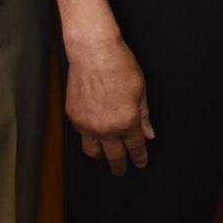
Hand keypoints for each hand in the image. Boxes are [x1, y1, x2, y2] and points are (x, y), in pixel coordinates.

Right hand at [65, 35, 154, 174]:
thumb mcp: (141, 90)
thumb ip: (144, 115)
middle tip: (122, 170)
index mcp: (126, 122)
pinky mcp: (73, 117)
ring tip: (106, 157)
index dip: (139, 157)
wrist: (93, 52)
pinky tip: (94, 137)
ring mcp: (87, 125)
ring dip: (101, 157)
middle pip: (114, 156)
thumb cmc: (119, 66)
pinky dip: (89, 139)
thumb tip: (148, 133)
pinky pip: (81, 136)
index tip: (141, 162)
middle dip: (120, 165)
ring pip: (93, 152)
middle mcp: (105, 128)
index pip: (135, 148)